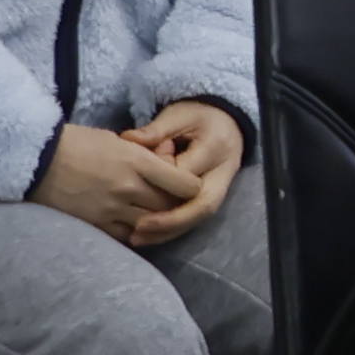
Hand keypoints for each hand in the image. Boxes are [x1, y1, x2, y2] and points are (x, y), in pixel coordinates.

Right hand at [30, 120, 195, 244]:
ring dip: (158, 220)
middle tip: (174, 200)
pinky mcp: (94, 223)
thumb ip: (146, 154)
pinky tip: (136, 225)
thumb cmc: (76, 143)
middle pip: (170, 207)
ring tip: (156, 213)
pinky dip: (136, 232)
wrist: (34, 160)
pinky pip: (127, 235)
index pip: (185, 185)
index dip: (191, 187)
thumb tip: (170, 160)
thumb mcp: (117, 140)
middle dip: (176, 204)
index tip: (188, 185)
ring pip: (151, 224)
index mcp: (137, 162)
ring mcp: (111, 209)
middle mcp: (128, 188)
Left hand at [122, 97, 243, 242]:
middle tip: (138, 228)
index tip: (136, 169)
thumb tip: (129, 140)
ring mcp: (222, 188)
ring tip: (138, 238)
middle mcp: (223, 173)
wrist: (225, 123)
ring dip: (170, 231)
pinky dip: (172, 230)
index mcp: (216, 148)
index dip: (161, 178)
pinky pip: (194, 218)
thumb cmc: (198, 117)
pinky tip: (148, 236)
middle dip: (172, 220)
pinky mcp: (212, 197)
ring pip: (199, 217)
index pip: (187, 173)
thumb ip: (156, 130)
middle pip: (203, 205)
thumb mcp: (178, 115)